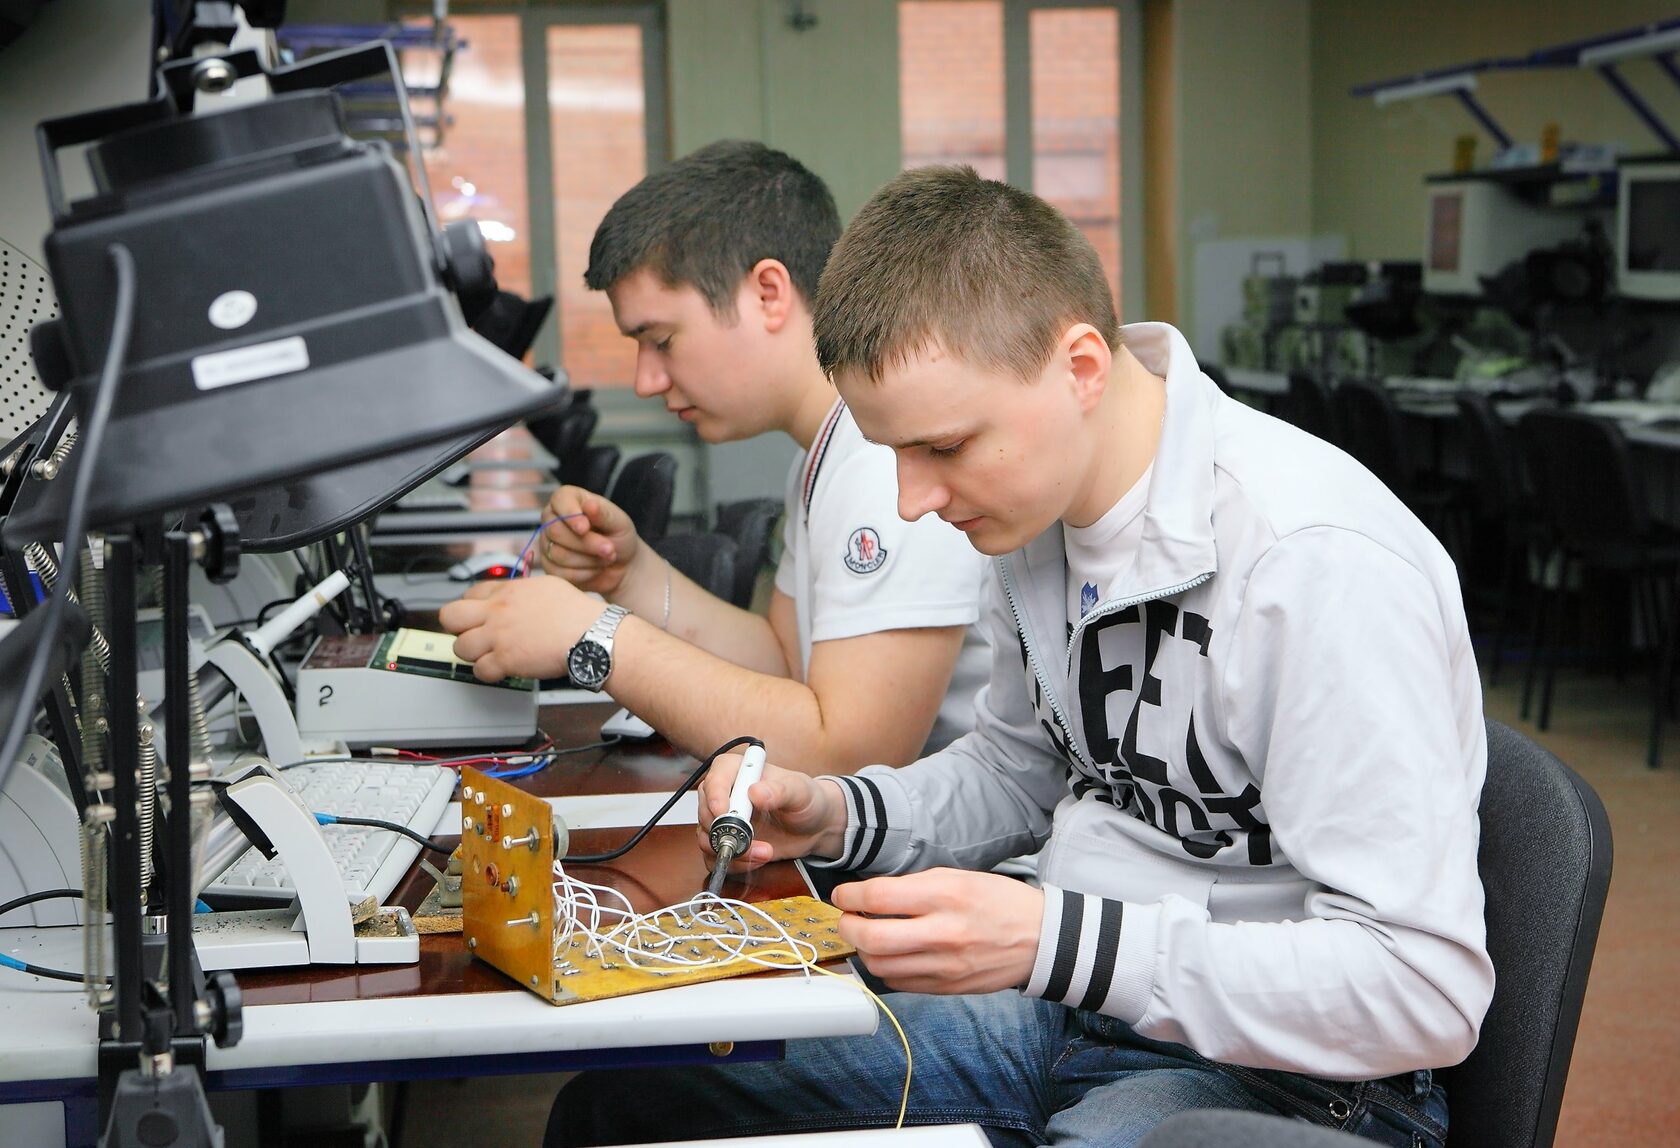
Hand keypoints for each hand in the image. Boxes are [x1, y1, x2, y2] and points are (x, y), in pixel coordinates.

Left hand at [439, 577, 603, 682]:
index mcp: (508, 591)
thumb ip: (521, 590)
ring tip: (488, 654)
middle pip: (450, 616)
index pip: (470, 593)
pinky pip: (479, 670)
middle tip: (470, 634)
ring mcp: (499, 636)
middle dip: (456, 627)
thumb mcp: (547, 586)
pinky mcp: (506, 660)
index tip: (478, 615)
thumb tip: (513, 594)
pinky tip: (499, 669)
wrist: (590, 634)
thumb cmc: (576, 613)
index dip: (472, 607)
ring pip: (460, 647)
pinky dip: (488, 673)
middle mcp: (498, 612)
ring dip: (473, 653)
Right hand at [539, 485, 644, 596]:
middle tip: (609, 549)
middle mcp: (553, 518)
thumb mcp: (619, 523)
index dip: (570, 515)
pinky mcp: (550, 566)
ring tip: (607, 557)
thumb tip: (589, 505)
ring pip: (557, 553)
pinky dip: (583, 573)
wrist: (622, 565)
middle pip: (555, 531)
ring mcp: (548, 543)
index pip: (559, 500)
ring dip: (588, 560)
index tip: (586, 528)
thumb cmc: (619, 536)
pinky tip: (596, 568)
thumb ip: (604, 514)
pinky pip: (559, 573)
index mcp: (569, 499)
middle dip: (586, 543)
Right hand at [696, 752, 847, 867]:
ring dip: (733, 850)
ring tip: (764, 852)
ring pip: (707, 839)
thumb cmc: (806, 800)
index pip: (716, 779)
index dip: (715, 796)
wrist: (814, 827)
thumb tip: (755, 792)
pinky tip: (759, 860)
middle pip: (705, 812)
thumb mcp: (800, 791)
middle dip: (726, 831)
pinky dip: (735, 864)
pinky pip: (715, 858)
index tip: (723, 812)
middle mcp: (726, 794)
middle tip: (749, 839)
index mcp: (740, 772)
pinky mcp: (729, 842)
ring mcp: (725, 821)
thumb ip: (780, 790)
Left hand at [833, 869, 1043, 995]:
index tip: (842, 895)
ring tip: (867, 937)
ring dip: (863, 951)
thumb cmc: (998, 901)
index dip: (849, 895)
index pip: (878, 897)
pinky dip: (885, 969)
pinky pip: (899, 983)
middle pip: (871, 938)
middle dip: (847, 927)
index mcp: (945, 895)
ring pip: (879, 966)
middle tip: (847, 918)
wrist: (1040, 939)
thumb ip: (913, 887)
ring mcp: (944, 965)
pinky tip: (891, 955)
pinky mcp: (946, 987)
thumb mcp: (958, 877)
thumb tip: (871, 896)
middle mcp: (942, 932)